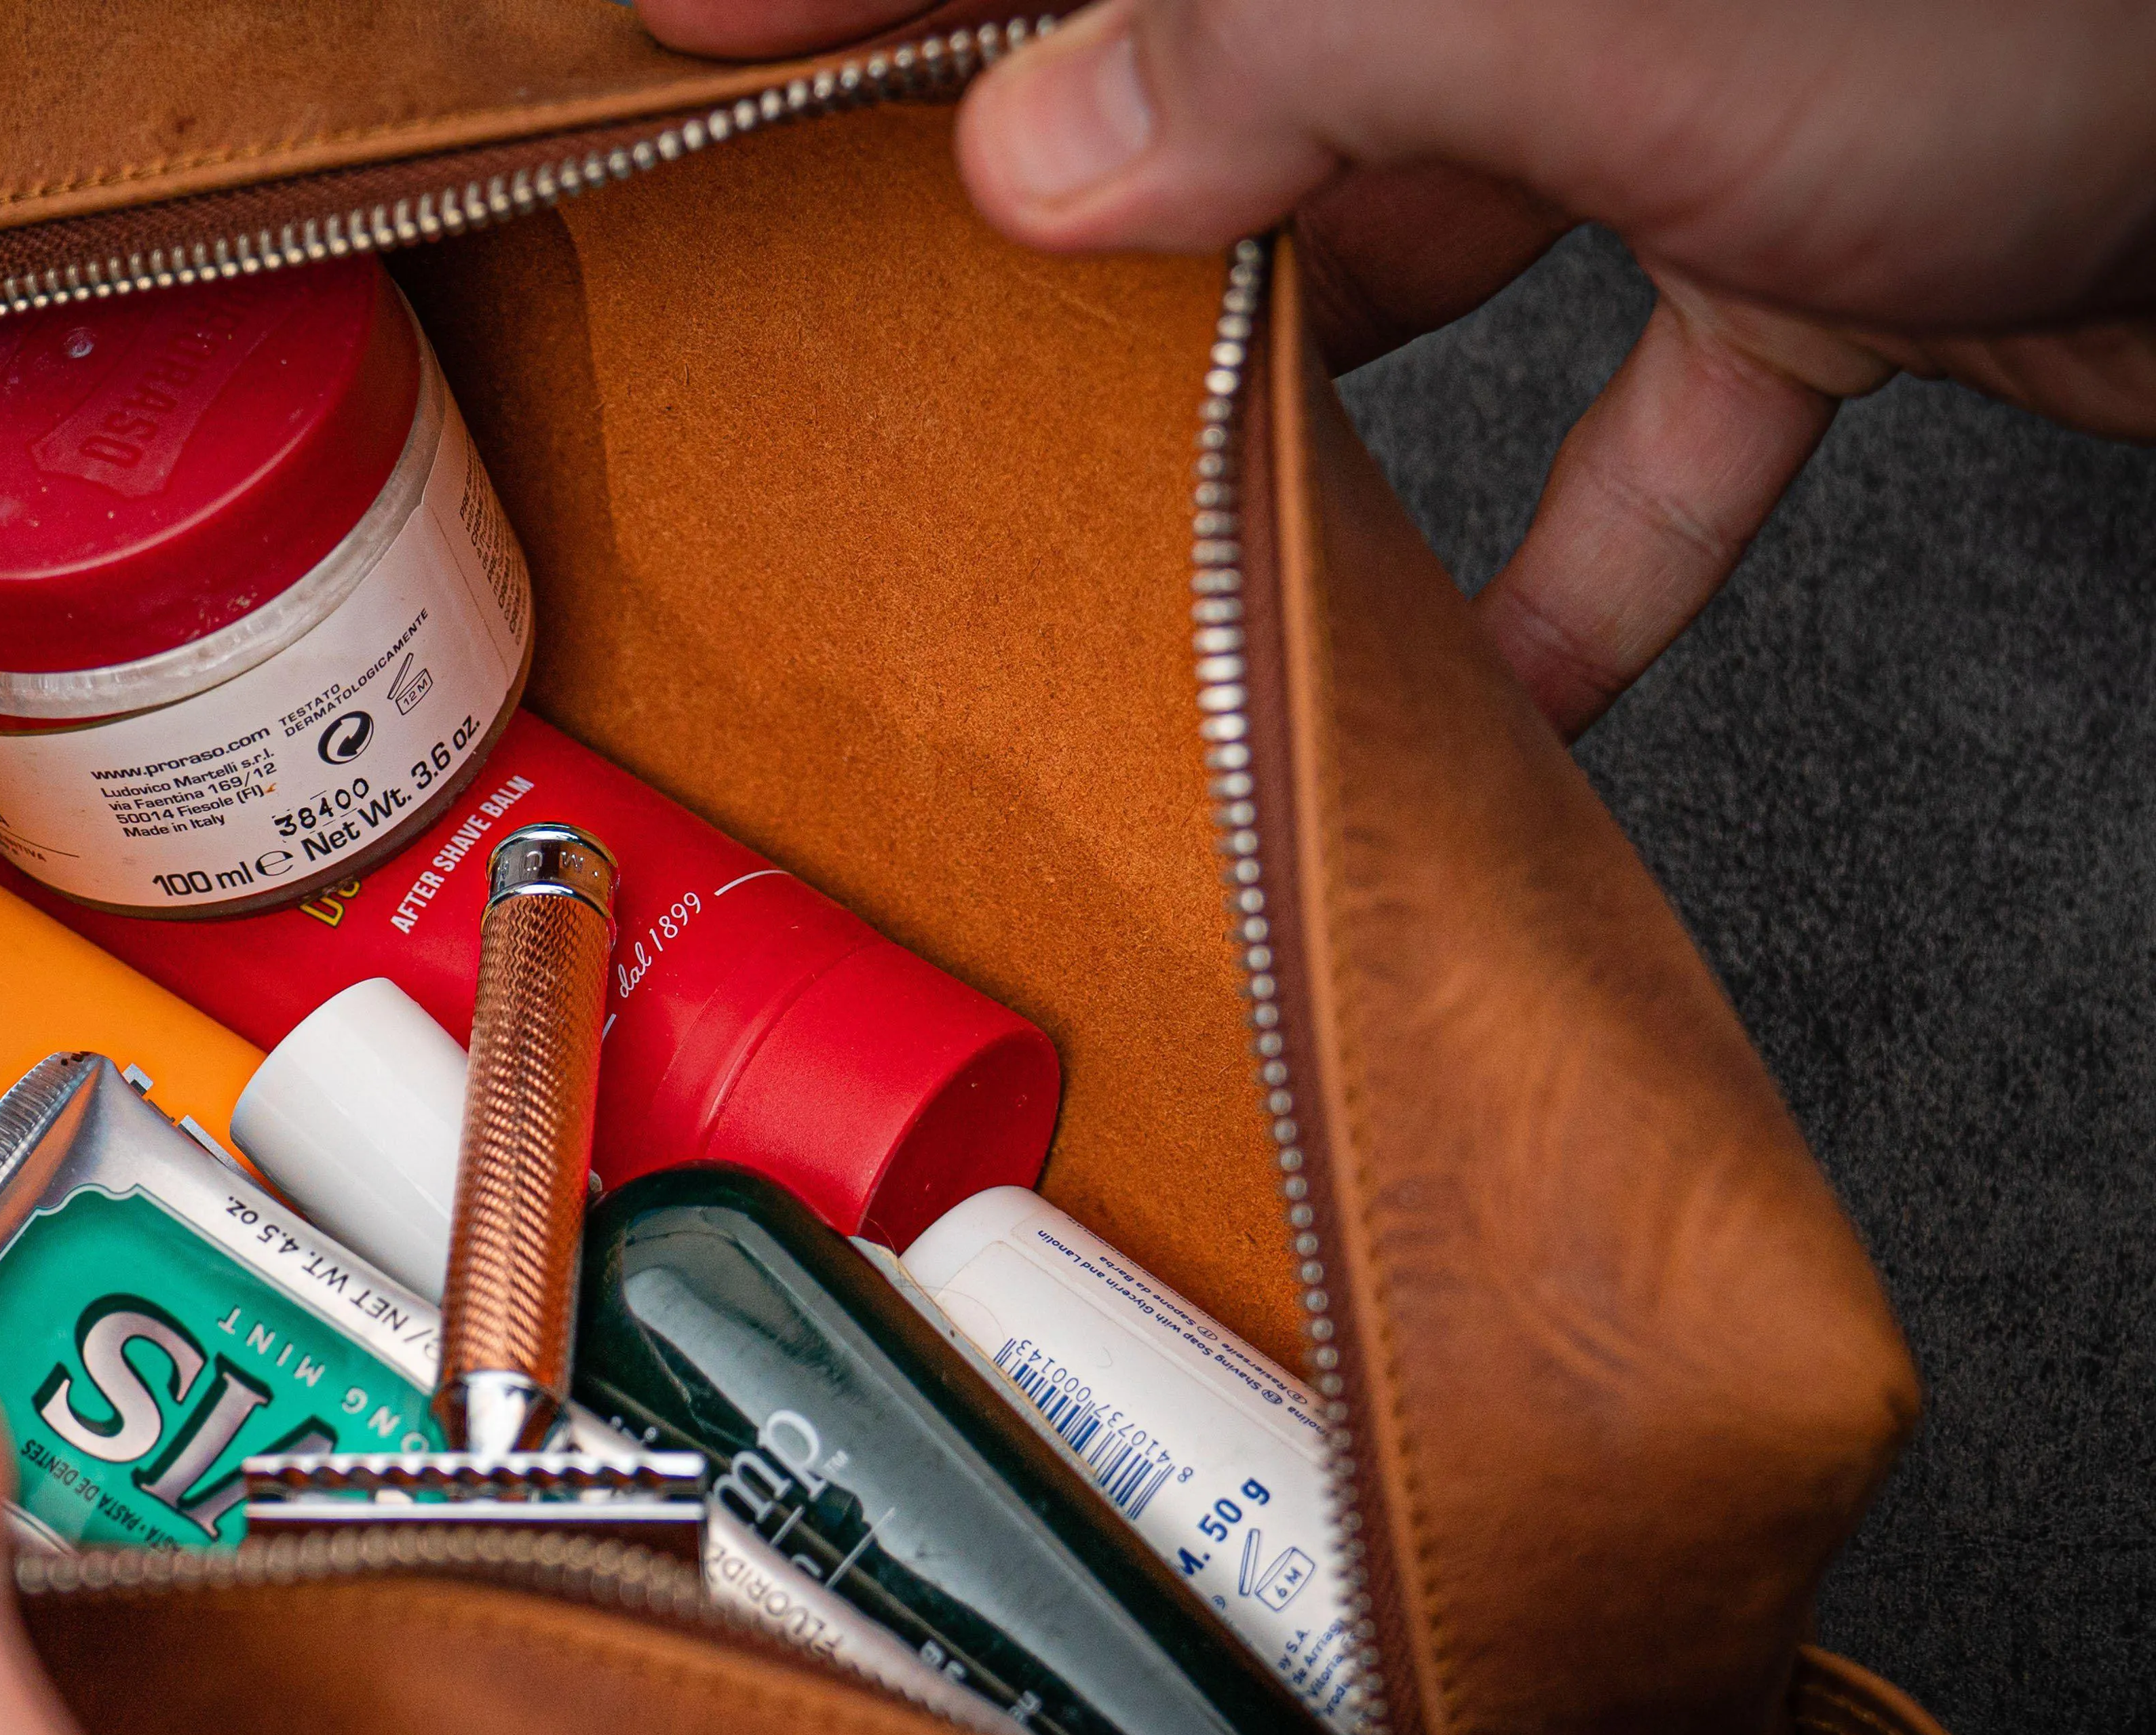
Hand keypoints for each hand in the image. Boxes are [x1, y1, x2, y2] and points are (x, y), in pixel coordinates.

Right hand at [645, 0, 2155, 733]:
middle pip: (1232, 74)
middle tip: (893, 302)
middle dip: (1065, 198)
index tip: (696, 35)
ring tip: (1132, 507)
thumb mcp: (1593, 8)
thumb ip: (1291, 56)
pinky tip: (1489, 684)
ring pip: (1407, 247)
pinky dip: (1573, 561)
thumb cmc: (2037, 3)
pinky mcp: (1806, 240)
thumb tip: (1029, 143)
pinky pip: (1642, 423)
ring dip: (1285, 397)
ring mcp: (1676, 91)